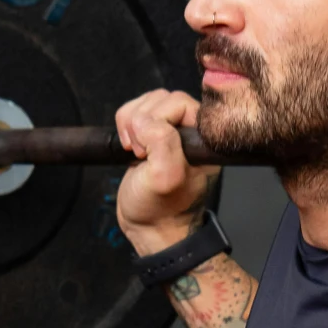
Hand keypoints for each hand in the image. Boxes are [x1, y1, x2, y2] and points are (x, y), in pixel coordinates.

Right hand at [113, 90, 218, 253]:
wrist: (149, 228)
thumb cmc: (160, 208)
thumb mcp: (164, 177)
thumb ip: (162, 141)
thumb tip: (145, 122)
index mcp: (202, 139)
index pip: (179, 102)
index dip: (158, 120)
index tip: (150, 149)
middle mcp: (190, 133)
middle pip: (160, 99)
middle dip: (141, 123)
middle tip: (142, 154)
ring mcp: (170, 133)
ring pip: (145, 104)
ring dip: (131, 124)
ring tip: (136, 153)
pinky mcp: (152, 136)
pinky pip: (134, 113)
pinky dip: (125, 127)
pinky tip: (131, 149)